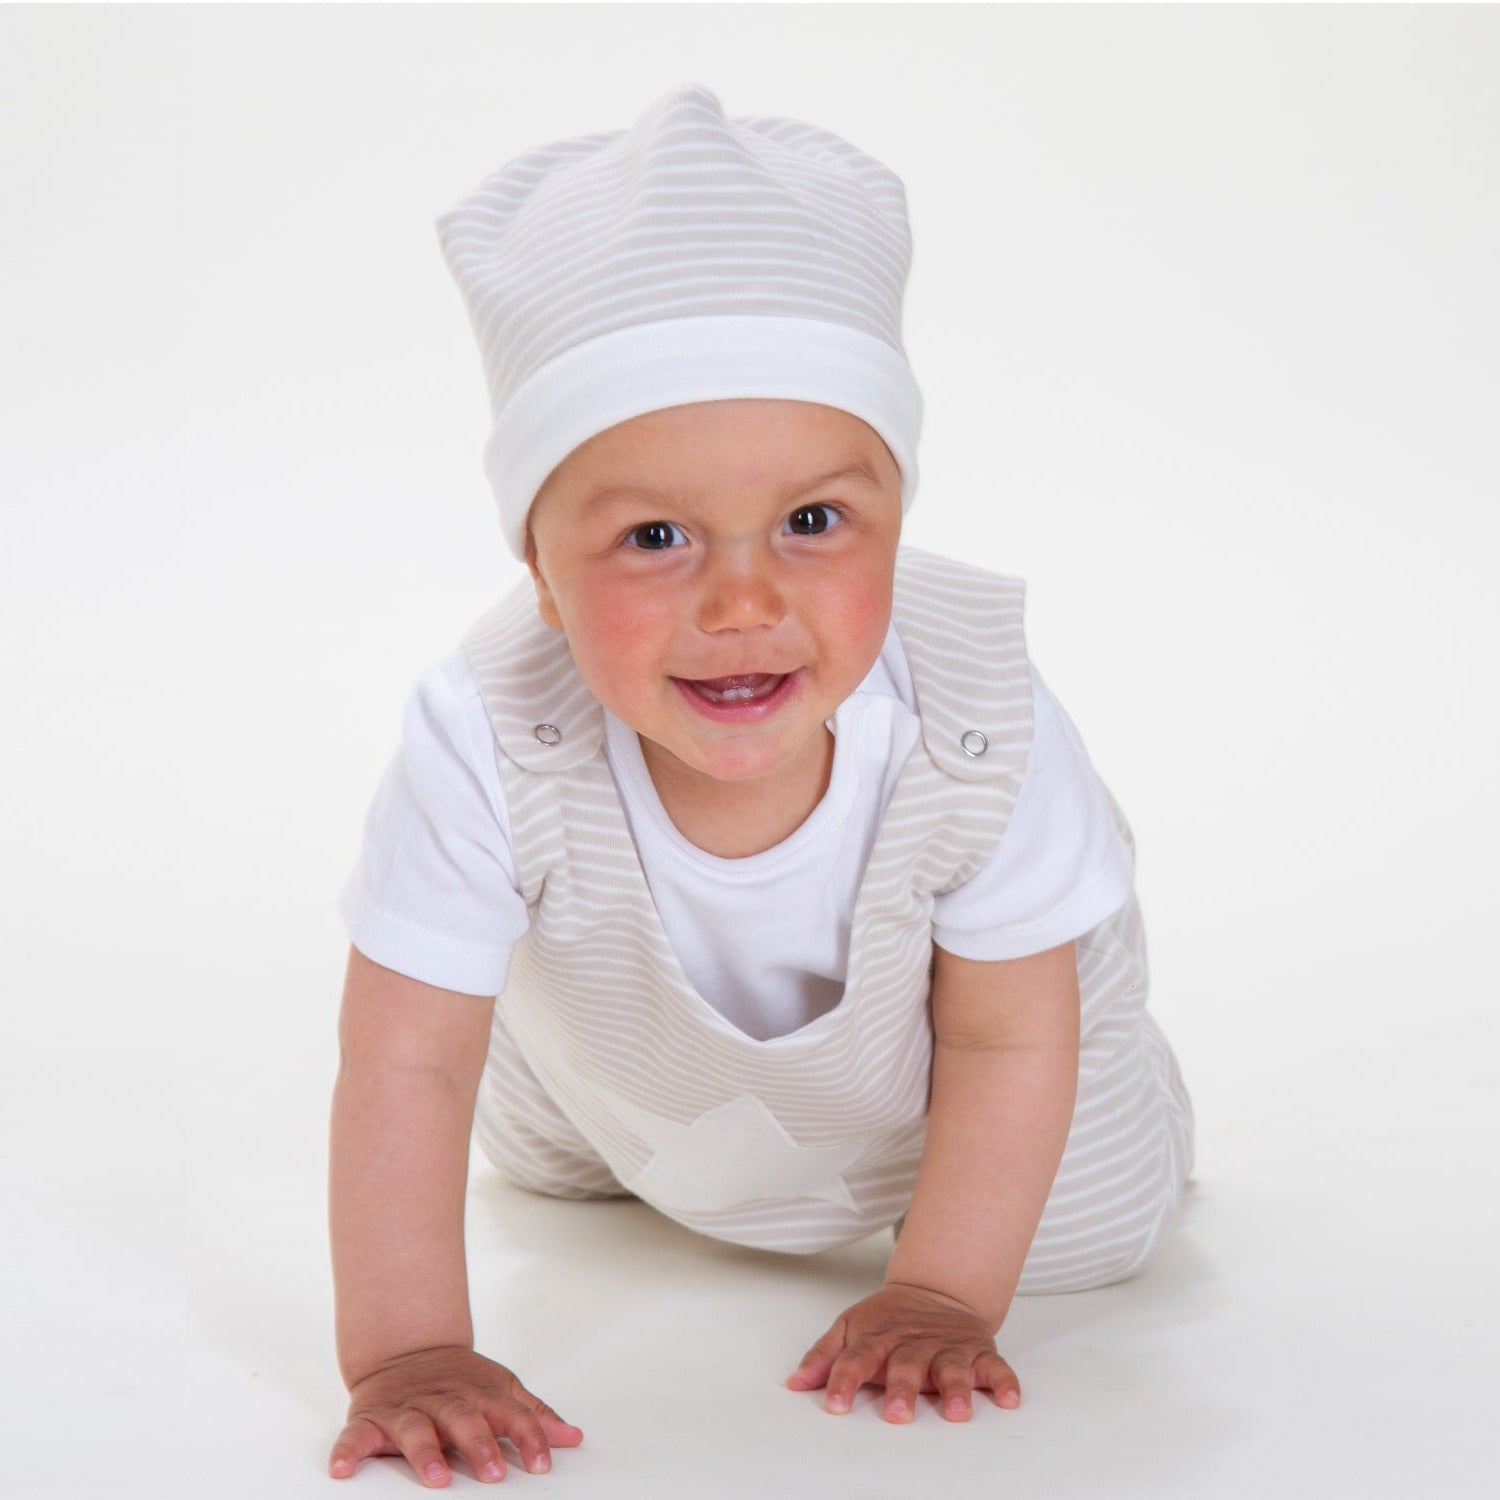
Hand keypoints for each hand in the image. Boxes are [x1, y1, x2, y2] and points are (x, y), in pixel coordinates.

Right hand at [329, 1345, 582, 1485]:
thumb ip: (532, 1416)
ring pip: (415, 1428)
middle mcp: (443, 1399)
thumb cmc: (459, 1381)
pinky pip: (355, 1435)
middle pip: (464, 1419)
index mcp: (479, 1394)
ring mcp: (406, 1408)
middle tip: (494, 1472)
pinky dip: (347, 1450)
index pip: (509, 1414)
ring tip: (436, 1477)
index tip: (542, 1464)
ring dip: (425, 1452)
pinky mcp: (370, 1418)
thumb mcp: (500, 1390)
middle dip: (479, 1445)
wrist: (406, 1348)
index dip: (528, 1437)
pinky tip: (343, 1469)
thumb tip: (573, 1438)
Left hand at [786, 1282, 1020, 1422]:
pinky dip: (1004, 1381)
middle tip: (896, 1413)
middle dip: (901, 1388)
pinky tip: (1008, 1399)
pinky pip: (995, 1366)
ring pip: (951, 1367)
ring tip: (956, 1411)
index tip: (834, 1405)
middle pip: (905, 1365)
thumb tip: (794, 1383)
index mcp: (879, 1338)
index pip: (856, 1358)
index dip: (843, 1381)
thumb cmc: (889, 1319)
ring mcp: (947, 1347)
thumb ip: (825, 1356)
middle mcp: (913, 1344)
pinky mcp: (978, 1351)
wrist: (936, 1288)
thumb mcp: (851, 1328)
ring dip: (955, 1388)